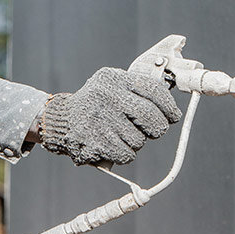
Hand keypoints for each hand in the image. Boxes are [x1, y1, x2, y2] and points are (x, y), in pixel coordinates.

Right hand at [38, 67, 181, 164]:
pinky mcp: (95, 142)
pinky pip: (127, 154)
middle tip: (156, 130)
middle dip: (158, 128)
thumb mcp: (113, 86)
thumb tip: (170, 106)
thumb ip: (137, 91)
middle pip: (150, 117)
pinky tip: (114, 145)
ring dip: (138, 142)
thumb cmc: (96, 103)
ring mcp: (100, 119)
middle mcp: (107, 96)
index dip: (169, 106)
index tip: (174, 116)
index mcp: (114, 79)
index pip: (153, 90)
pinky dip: (126, 153)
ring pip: (140, 139)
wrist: (60, 121)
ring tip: (122, 134)